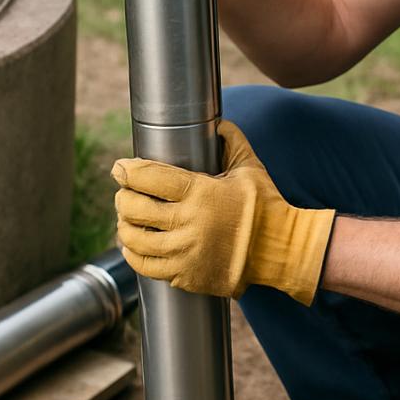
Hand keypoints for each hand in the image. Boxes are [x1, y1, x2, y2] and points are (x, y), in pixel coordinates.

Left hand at [113, 120, 335, 304]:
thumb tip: (217, 124)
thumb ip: (231, 141)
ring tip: (126, 218)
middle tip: (124, 193)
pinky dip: (133, 254)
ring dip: (124, 226)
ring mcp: (185, 253)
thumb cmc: (265, 206)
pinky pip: (146, 266)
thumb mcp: (250, 167)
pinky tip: (133, 245)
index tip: (120, 168)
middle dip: (123, 197)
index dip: (128, 171)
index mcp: (200, 193)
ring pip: (135, 239)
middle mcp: (188, 223)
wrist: (280, 250)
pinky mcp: (185, 276)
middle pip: (135, 208)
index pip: (150, 177)